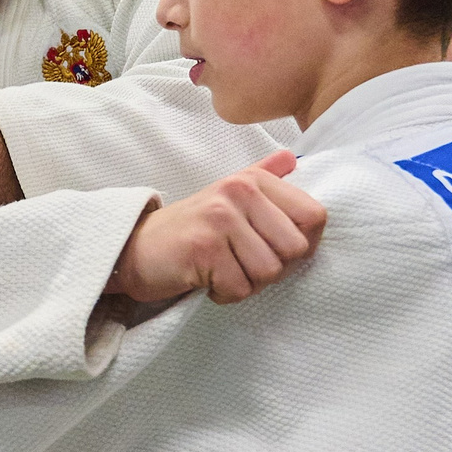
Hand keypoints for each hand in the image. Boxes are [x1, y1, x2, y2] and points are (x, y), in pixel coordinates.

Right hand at [108, 152, 325, 304]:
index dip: (303, 244)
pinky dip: (224, 294)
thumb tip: (292, 157)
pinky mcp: (203, 248)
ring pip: (268, 272)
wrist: (135, 248)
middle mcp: (240, 192)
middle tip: (242, 264)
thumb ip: (262, 175)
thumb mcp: (227, 193)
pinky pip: (239, 288)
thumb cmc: (190, 227)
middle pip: (295, 250)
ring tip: (222, 270)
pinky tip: (206, 281)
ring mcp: (220, 219)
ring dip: (246, 283)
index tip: (274, 250)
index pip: (315, 217)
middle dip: (273, 269)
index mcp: (254, 180)